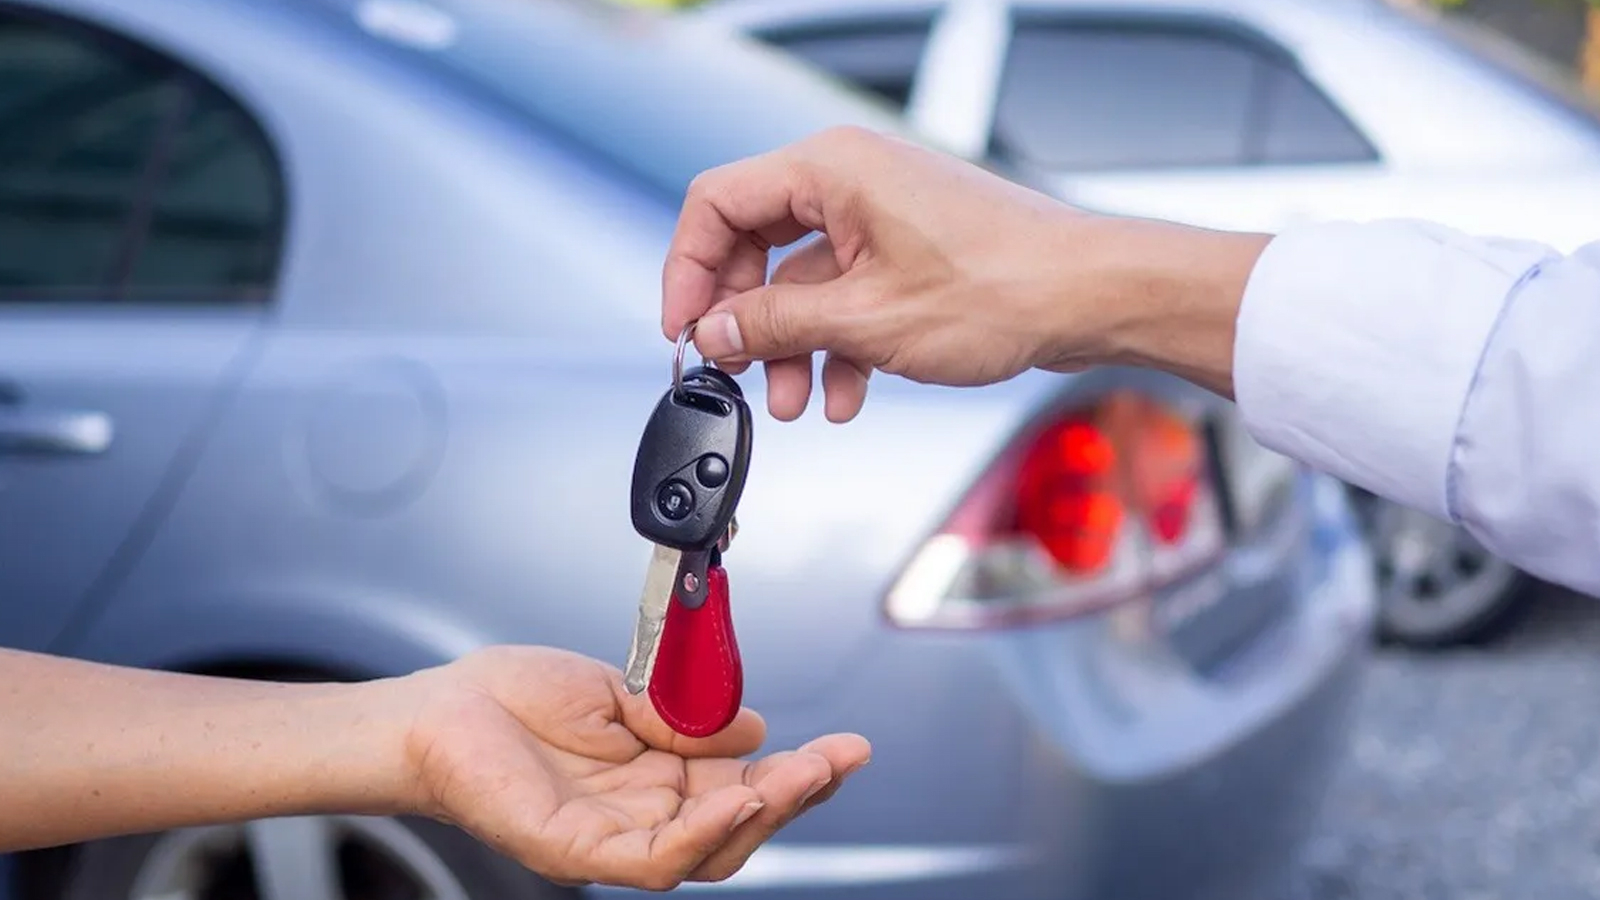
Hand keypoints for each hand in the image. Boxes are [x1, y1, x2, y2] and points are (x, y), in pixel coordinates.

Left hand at [402, 646, 868, 889]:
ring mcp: (610, 842)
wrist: (435, 710)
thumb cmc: (508, 702)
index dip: (796, 771)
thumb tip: (753, 725)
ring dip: (761, 814)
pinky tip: (733, 798)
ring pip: (707, 853)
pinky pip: (651, 860)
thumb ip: (681, 714)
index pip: (741, 788)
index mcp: (656, 781)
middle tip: (842, 758)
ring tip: (802, 775)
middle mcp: (641, 818)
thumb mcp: (616, 692)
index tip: (845, 746)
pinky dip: (699, 833)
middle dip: (798, 795)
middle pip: (738, 827)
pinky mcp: (574, 852)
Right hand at [662, 127, 1266, 416]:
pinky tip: (844, 394)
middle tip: (734, 372)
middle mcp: (852, 180)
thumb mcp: (864, 319)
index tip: (683, 331)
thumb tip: (711, 333)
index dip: (687, 271)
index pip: (717, 204)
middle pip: (755, 246)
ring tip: (794, 402)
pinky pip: (846, 294)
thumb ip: (774, 324)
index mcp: (831, 169)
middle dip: (744, 320)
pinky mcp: (907, 251)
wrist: (1092, 298)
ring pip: (802, 280)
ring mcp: (882, 215)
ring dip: (792, 346)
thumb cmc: (1002, 287)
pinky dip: (837, 344)